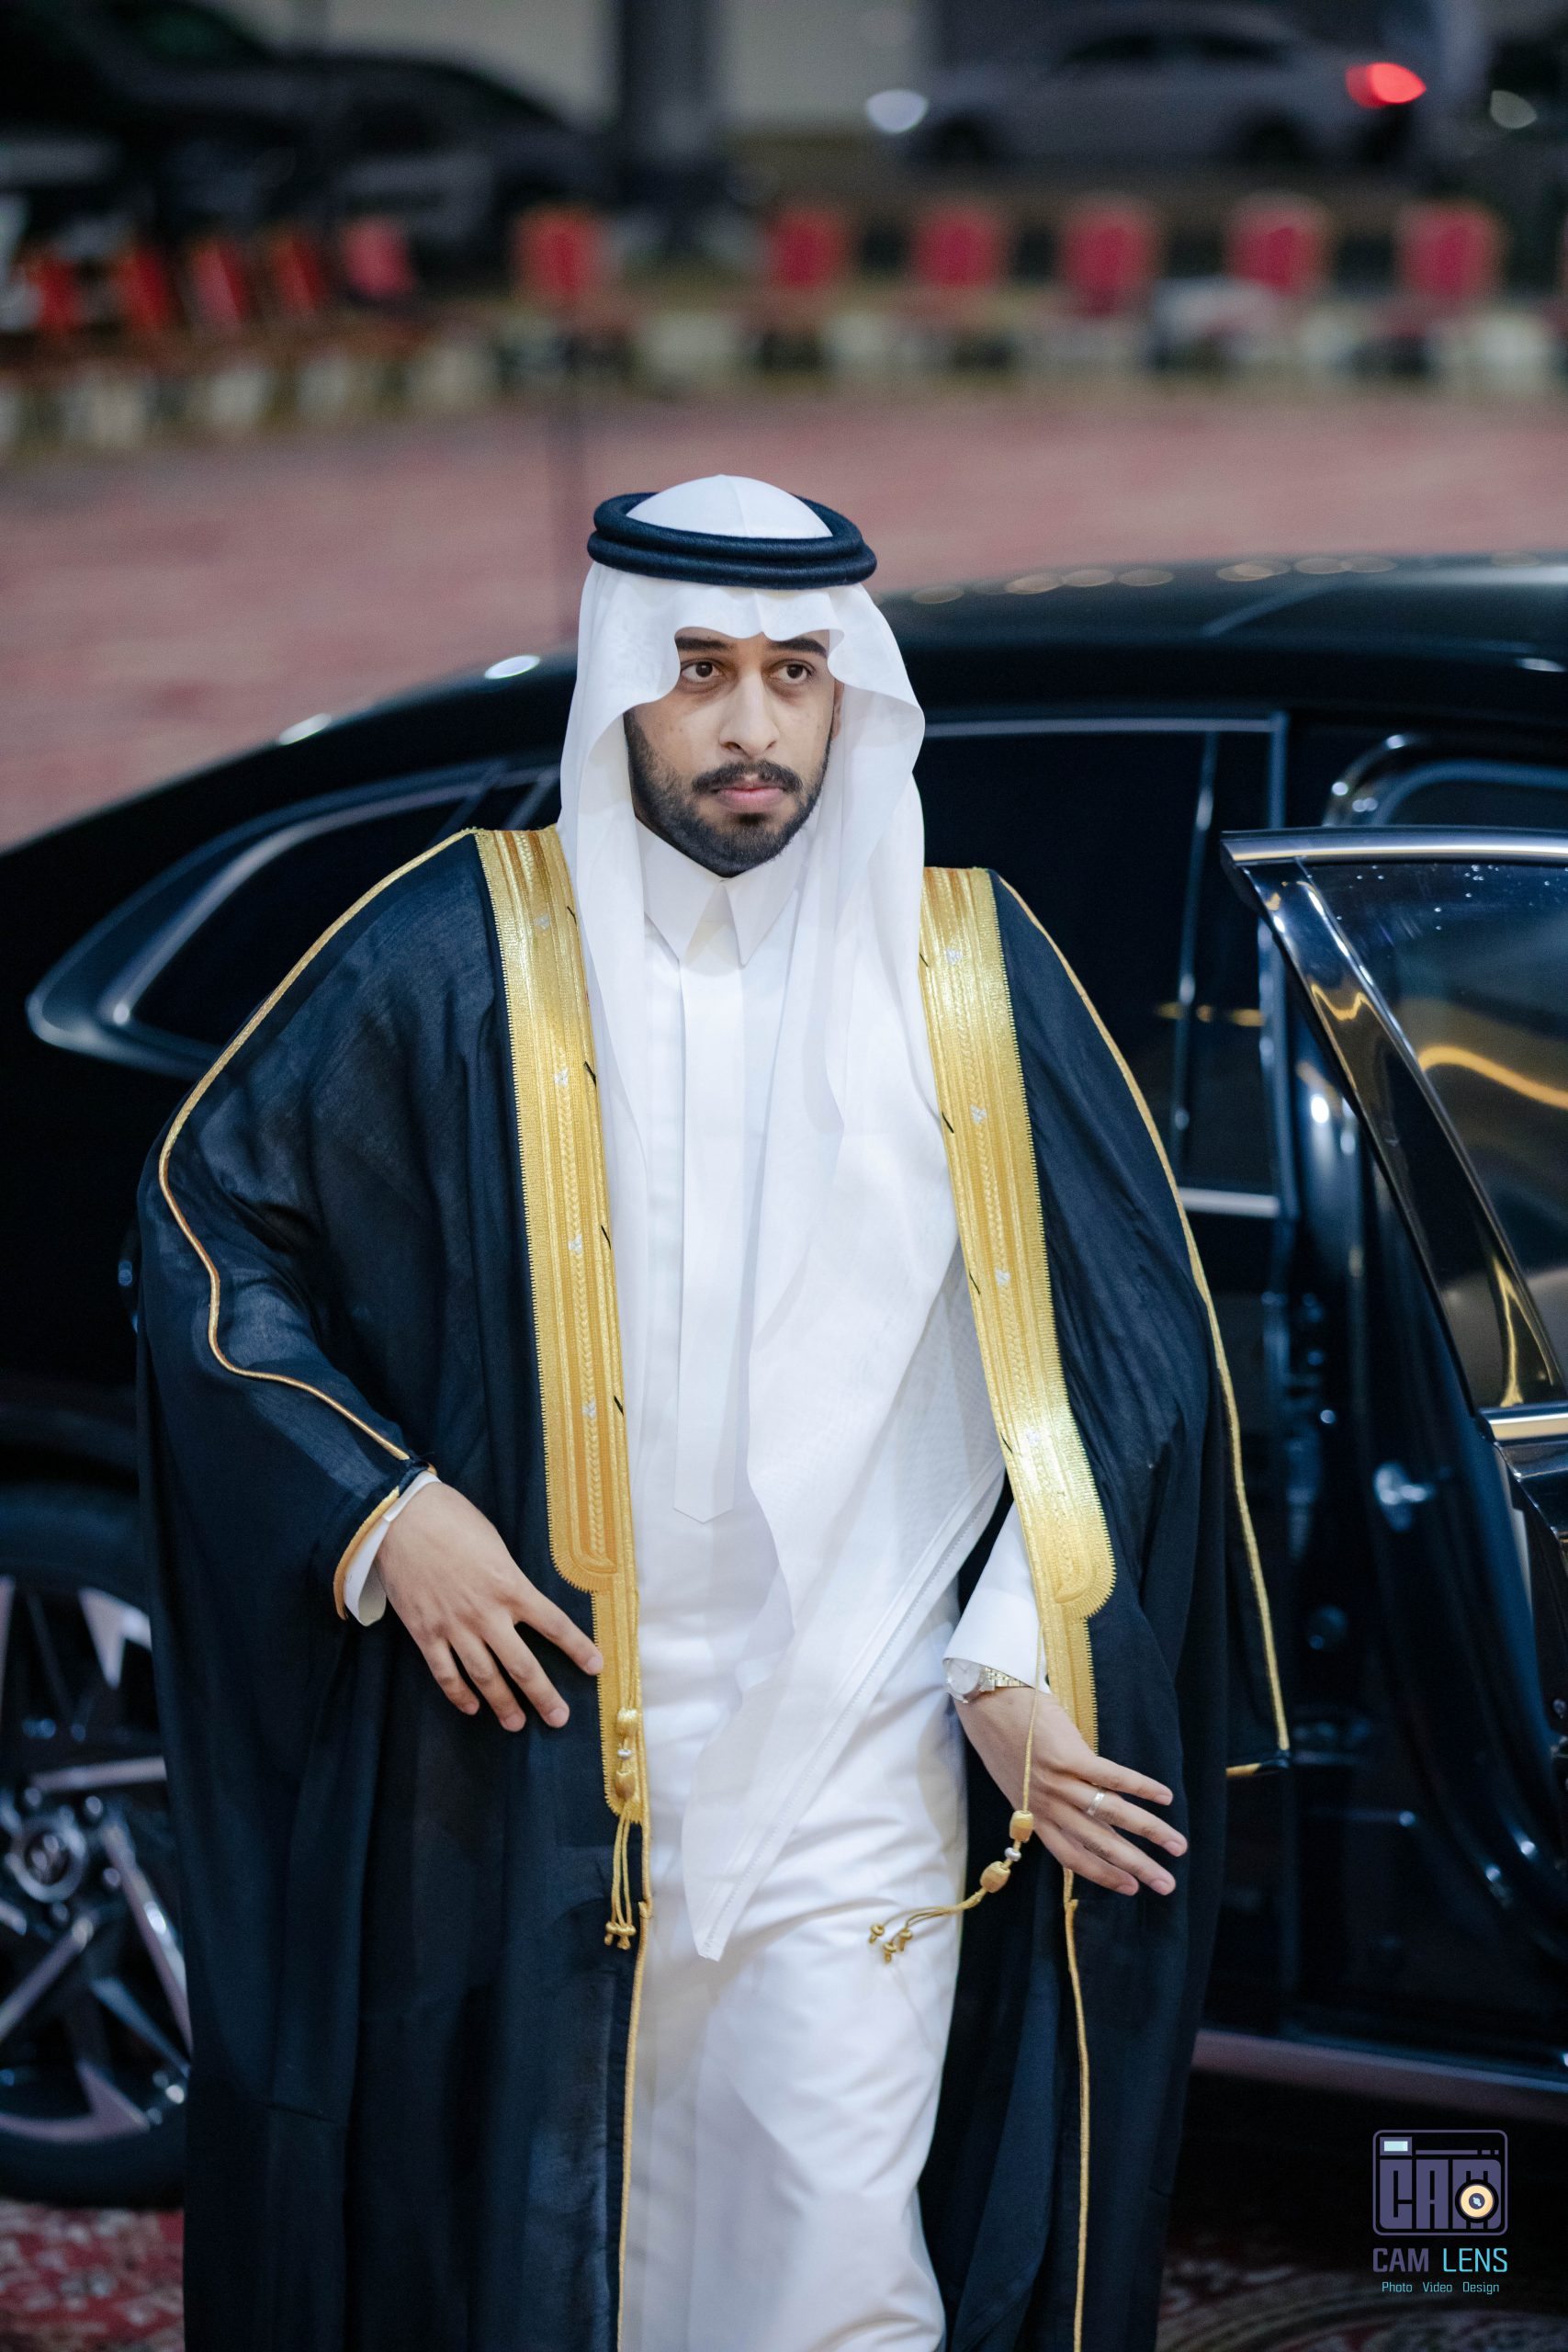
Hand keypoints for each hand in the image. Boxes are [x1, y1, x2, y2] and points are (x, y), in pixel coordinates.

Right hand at [376, 1481, 600, 1732]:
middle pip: (523, 1665)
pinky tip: (472, 1707)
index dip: (578, 1648)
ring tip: (517, 1723)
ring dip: (504, 1704)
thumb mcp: (495, 1544)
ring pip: (485, 1677)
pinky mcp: (426, 1634)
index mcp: (511, 1586)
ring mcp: (455, 1627)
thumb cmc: (452, 1521)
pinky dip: (459, 1694)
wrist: (401, 1520)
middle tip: (559, 1718)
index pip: (555, 1624)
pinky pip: (446, 1674)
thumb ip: (509, 1578)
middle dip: (544, 1696)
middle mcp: (487, 1613)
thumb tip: (518, 1599)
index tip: (595, 1667)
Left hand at [956, 1685, 1185, 1896]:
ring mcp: (1059, 1782)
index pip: (1073, 1857)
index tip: (1131, 1889)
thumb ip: (1055, 1804)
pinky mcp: (1070, 1756)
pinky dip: (1141, 1787)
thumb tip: (1092, 1819)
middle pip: (1099, 1844)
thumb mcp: (1025, 1784)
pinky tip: (1165, 1796)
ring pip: (1112, 1815)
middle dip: (1137, 1866)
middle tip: (1167, 1885)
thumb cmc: (1007, 1743)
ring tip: (1178, 1845)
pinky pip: (1113, 1777)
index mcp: (1036, 1817)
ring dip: (1150, 1832)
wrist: (989, 1704)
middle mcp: (1048, 1806)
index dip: (1103, 1875)